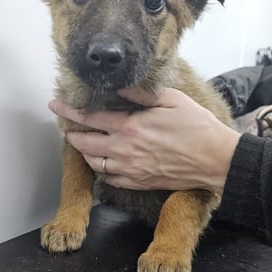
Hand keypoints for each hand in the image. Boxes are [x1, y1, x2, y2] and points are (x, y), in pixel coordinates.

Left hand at [48, 87, 239, 194]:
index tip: (55, 104)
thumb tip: (121, 89)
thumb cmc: (198, 127)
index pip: (89, 117)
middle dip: (71, 134)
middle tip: (68, 127)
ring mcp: (130, 169)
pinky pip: (109, 180)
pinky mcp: (139, 182)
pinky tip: (104, 163)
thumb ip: (141, 95)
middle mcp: (124, 149)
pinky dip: (101, 171)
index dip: (69, 110)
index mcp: (130, 126)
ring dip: (84, 152)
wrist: (216, 161)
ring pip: (93, 163)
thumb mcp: (172, 100)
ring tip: (84, 144)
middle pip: (84, 143)